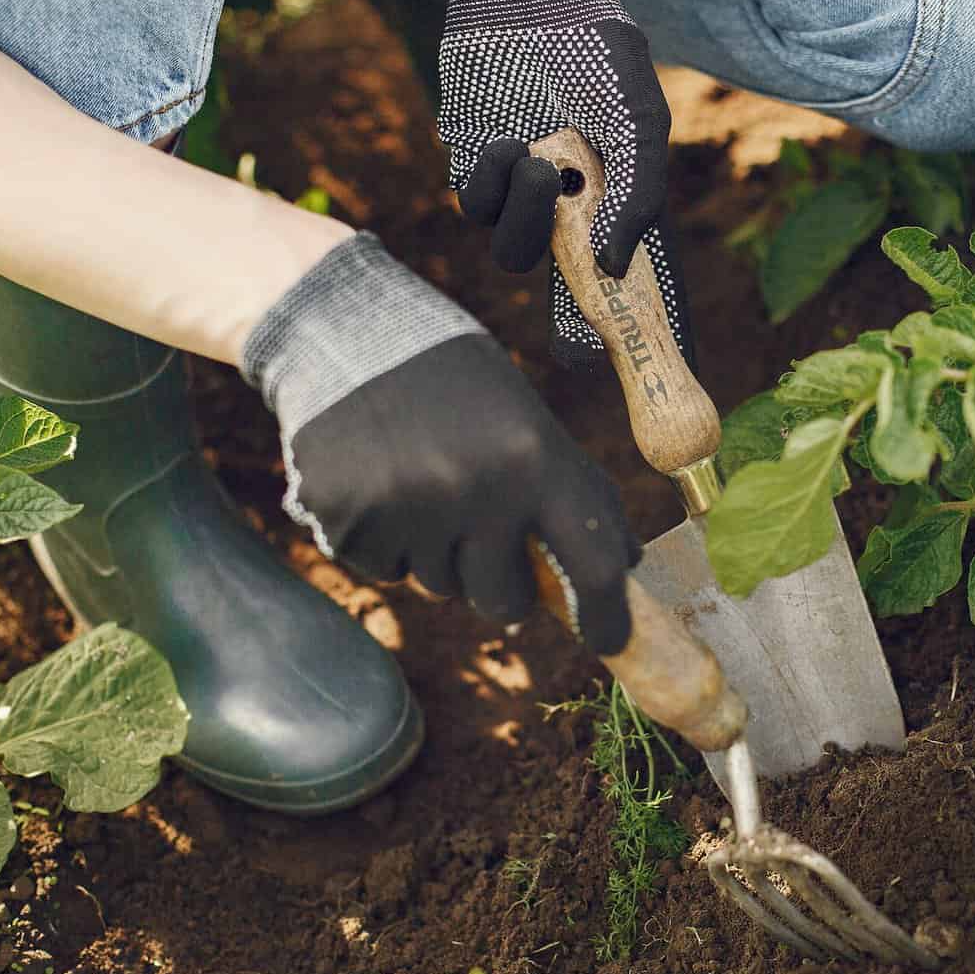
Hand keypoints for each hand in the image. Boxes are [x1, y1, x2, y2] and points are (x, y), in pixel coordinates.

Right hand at [287, 333, 638, 652]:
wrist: (349, 333)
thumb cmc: (457, 384)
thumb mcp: (529, 421)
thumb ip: (576, 493)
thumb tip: (626, 565)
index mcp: (534, 459)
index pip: (593, 566)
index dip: (606, 616)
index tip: (608, 640)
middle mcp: (475, 490)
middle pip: (505, 601)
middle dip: (501, 585)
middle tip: (483, 537)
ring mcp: (408, 510)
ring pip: (439, 588)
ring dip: (438, 554)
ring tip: (421, 482)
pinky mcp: (349, 522)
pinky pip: (385, 572)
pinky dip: (386, 543)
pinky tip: (379, 484)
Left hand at [437, 0, 689, 370]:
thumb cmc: (598, 51)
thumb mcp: (641, 124)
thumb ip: (639, 197)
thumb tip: (614, 268)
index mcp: (622, 204)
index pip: (640, 284)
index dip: (646, 335)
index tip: (654, 384)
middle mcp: (573, 210)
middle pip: (571, 294)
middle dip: (574, 331)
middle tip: (580, 358)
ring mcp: (523, 195)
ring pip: (515, 254)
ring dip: (526, 218)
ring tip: (540, 159)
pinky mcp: (476, 169)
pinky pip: (476, 207)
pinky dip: (492, 182)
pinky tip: (507, 139)